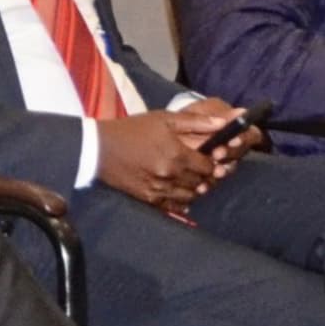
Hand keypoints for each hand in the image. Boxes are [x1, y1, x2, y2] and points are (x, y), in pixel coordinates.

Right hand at [93, 106, 236, 206]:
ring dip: (195, 190)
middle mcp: (170, 174)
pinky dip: (181, 202)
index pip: (208, 166)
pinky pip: (173, 206)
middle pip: (201, 182)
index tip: (213, 160)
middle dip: (207, 177)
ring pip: (189, 196)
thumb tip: (224, 123)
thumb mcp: (164, 119)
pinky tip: (182, 196)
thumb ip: (196, 122)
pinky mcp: (148, 198)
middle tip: (206, 172)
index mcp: (177, 154)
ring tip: (194, 182)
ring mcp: (159, 189)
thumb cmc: (132, 129)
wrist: (100, 148)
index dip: (214, 164)